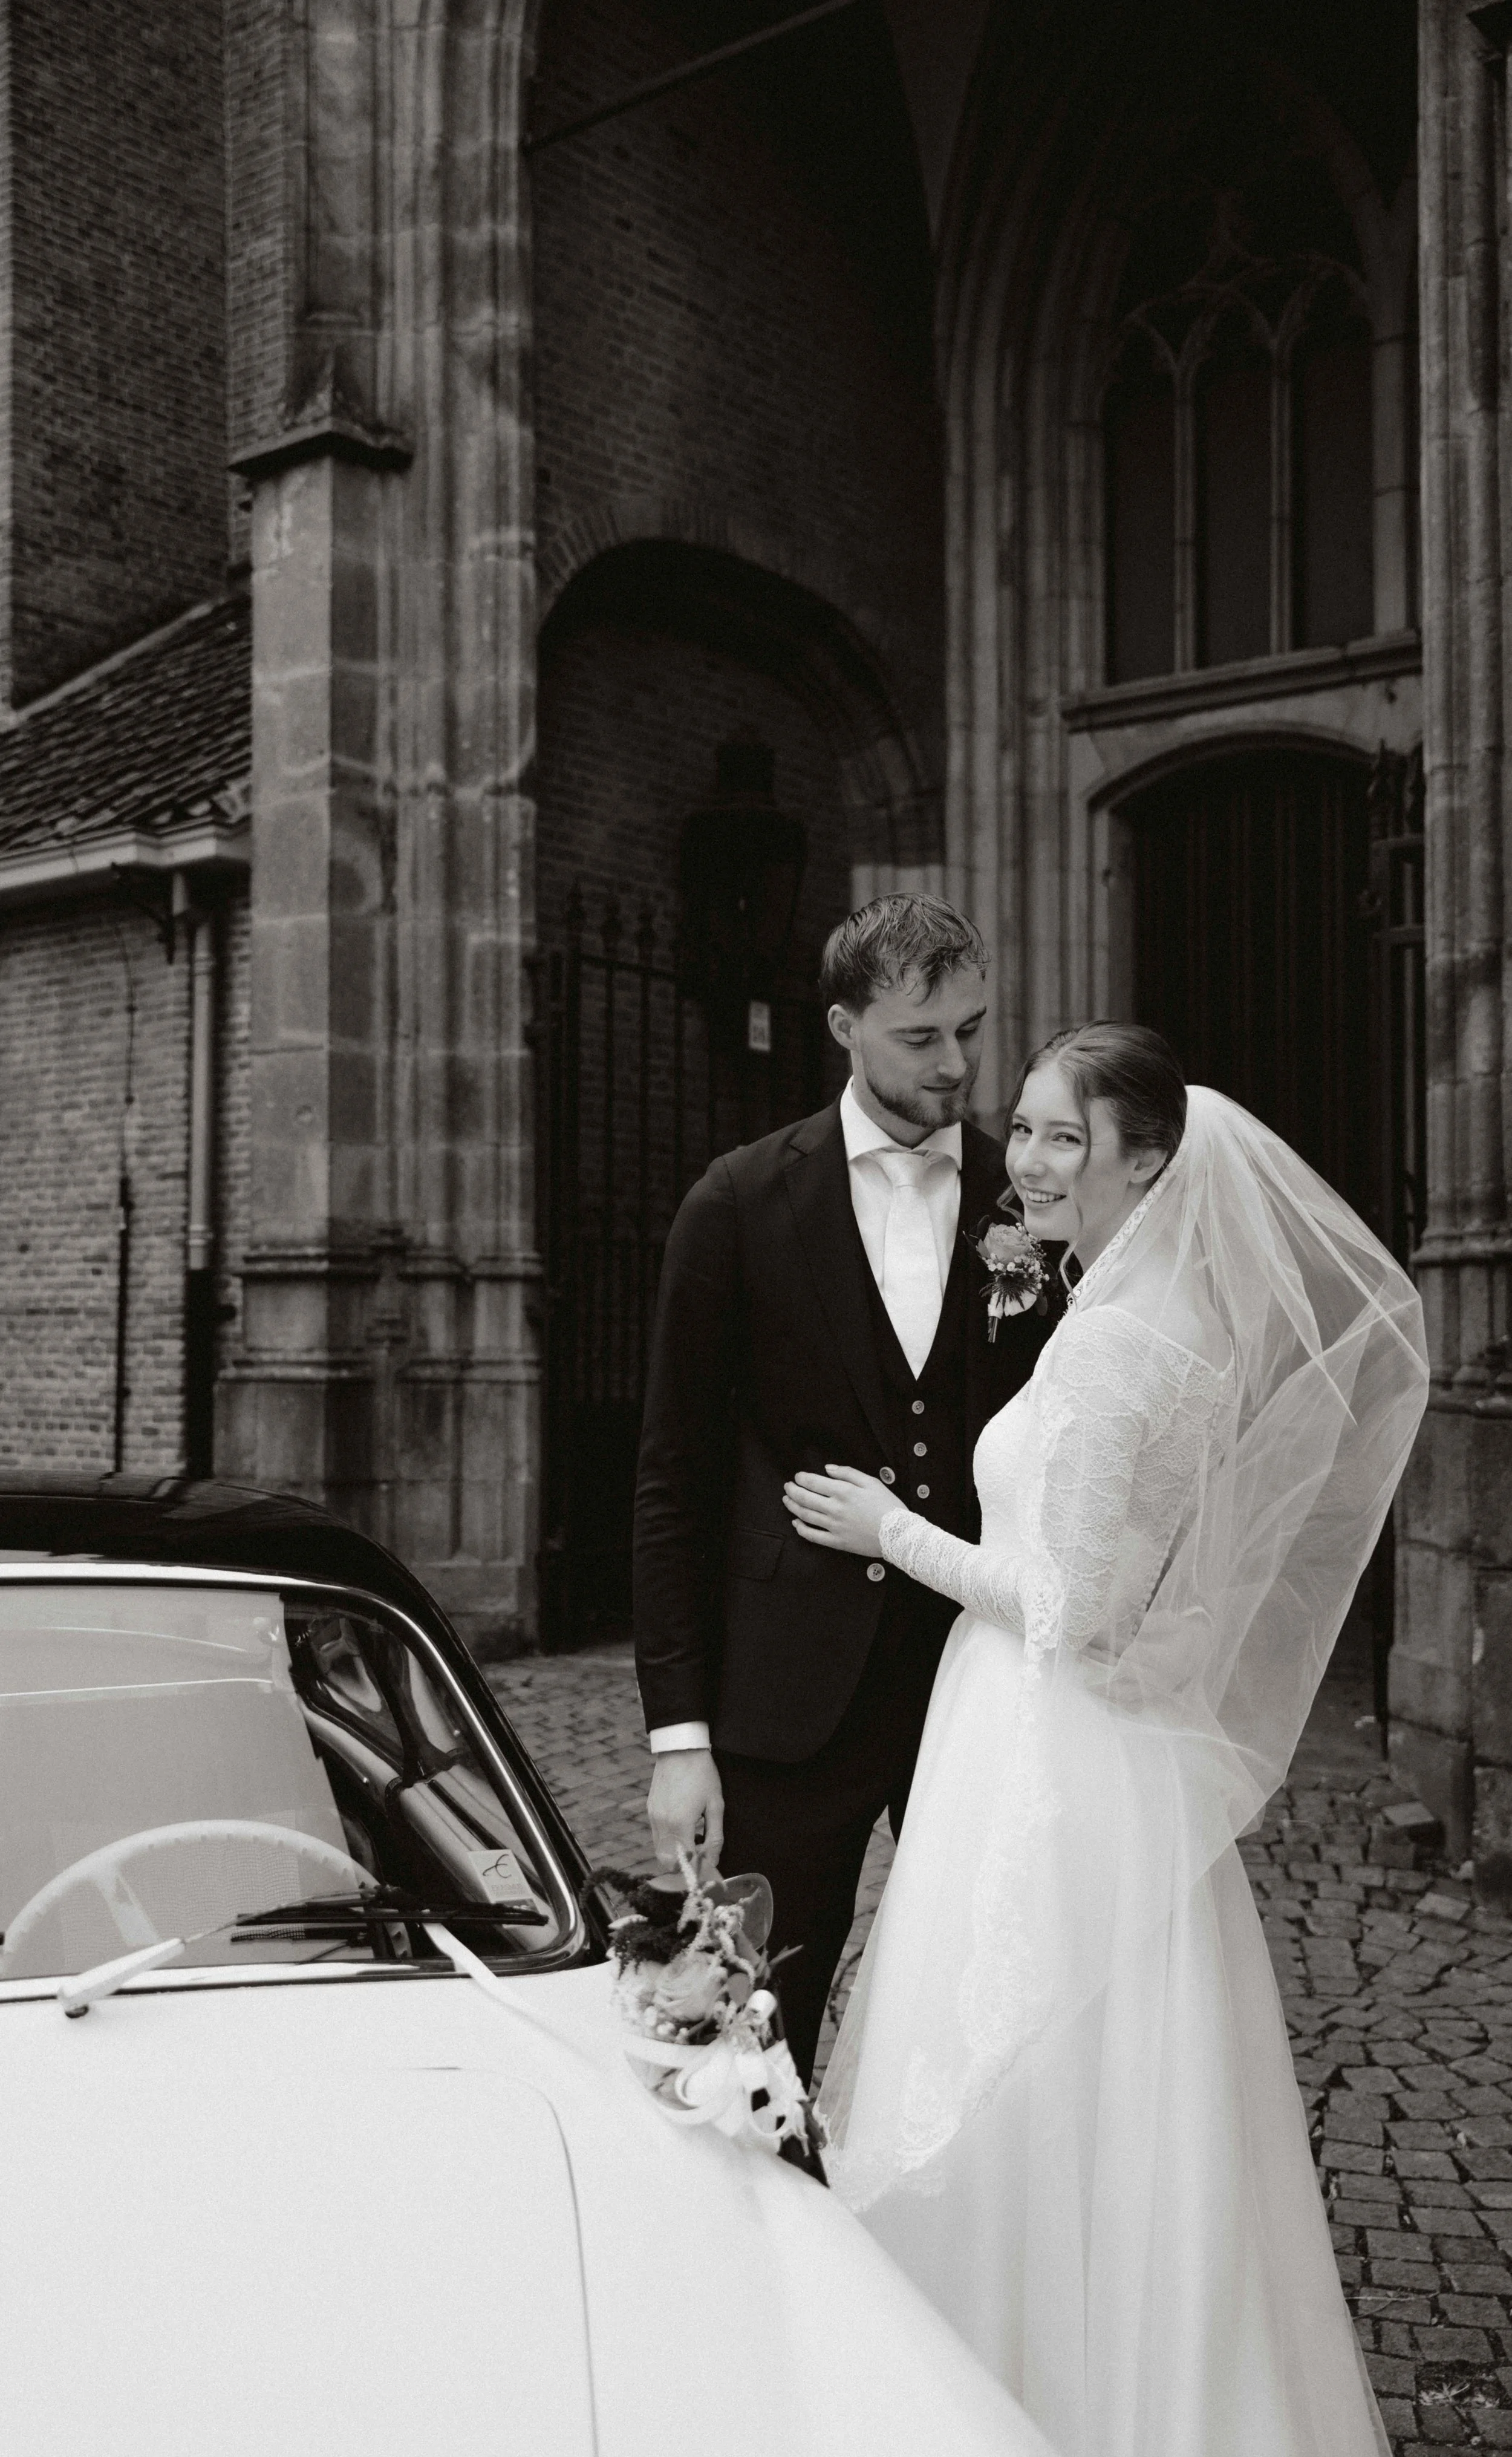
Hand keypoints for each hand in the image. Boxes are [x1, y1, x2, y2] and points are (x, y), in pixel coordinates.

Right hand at [647, 1748, 723, 1878]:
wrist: (680, 1747)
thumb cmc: (702, 1774)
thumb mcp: (716, 1804)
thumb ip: (715, 1837)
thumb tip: (712, 1861)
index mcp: (679, 1823)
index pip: (684, 1861)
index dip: (697, 1869)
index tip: (710, 1869)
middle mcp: (661, 1823)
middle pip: (667, 1861)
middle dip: (684, 1866)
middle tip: (701, 1860)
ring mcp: (653, 1816)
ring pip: (659, 1850)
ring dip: (675, 1856)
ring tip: (695, 1845)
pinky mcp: (650, 1810)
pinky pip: (657, 1836)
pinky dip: (669, 1843)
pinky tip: (684, 1832)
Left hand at [783, 1464, 895, 1556]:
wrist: (899, 1534)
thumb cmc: (888, 1506)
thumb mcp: (872, 1482)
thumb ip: (848, 1473)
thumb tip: (828, 1469)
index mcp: (843, 1492)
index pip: (814, 1483)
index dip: (802, 1478)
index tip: (798, 1476)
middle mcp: (835, 1509)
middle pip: (805, 1498)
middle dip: (792, 1490)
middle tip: (787, 1486)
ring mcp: (834, 1527)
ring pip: (805, 1515)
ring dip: (792, 1506)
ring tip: (787, 1500)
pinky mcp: (837, 1542)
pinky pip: (813, 1536)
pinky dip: (801, 1529)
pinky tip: (796, 1523)